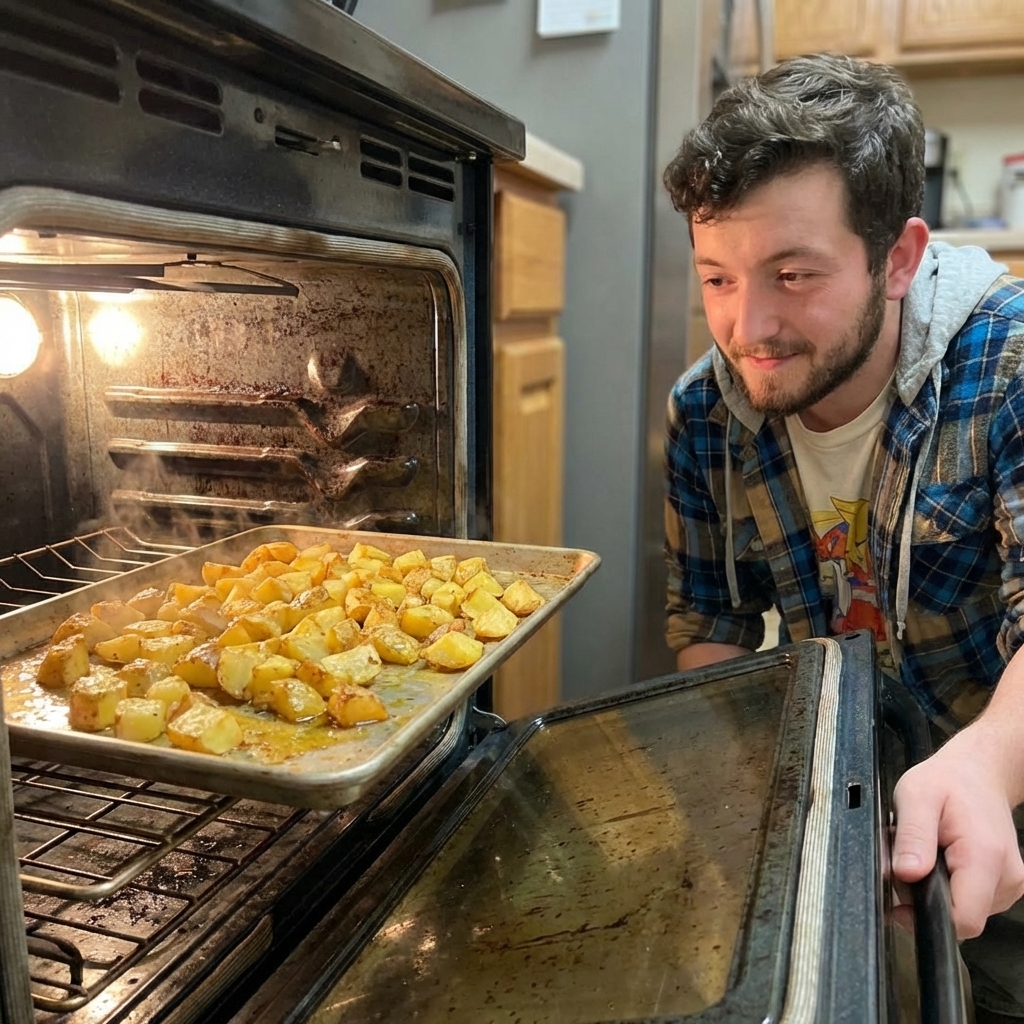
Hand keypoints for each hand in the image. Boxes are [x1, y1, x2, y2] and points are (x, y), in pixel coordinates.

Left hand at [892, 724, 1023, 938]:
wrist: (977, 772)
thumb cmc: (948, 781)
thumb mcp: (915, 796)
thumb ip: (912, 836)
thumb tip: (906, 874)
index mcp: (985, 857)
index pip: (964, 920)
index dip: (926, 916)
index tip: (901, 898)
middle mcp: (1006, 876)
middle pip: (960, 917)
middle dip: (925, 896)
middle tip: (909, 859)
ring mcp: (1009, 883)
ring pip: (963, 909)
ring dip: (936, 889)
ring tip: (926, 853)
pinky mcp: (1004, 885)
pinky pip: (970, 900)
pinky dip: (949, 884)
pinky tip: (941, 859)